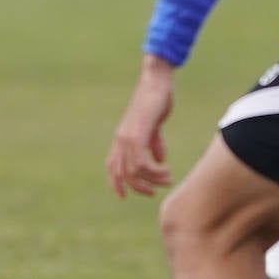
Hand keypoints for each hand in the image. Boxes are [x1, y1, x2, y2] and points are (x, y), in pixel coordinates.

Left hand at [106, 55, 175, 198]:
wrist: (156, 81)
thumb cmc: (156, 100)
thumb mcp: (154, 125)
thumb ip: (154, 142)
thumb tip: (159, 160)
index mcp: (122, 137)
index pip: (111, 166)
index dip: (115, 183)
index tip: (124, 196)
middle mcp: (121, 139)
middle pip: (123, 175)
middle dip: (139, 187)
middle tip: (156, 191)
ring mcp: (128, 137)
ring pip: (134, 172)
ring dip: (152, 180)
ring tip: (167, 178)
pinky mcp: (138, 134)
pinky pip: (142, 164)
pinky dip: (155, 172)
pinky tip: (166, 169)